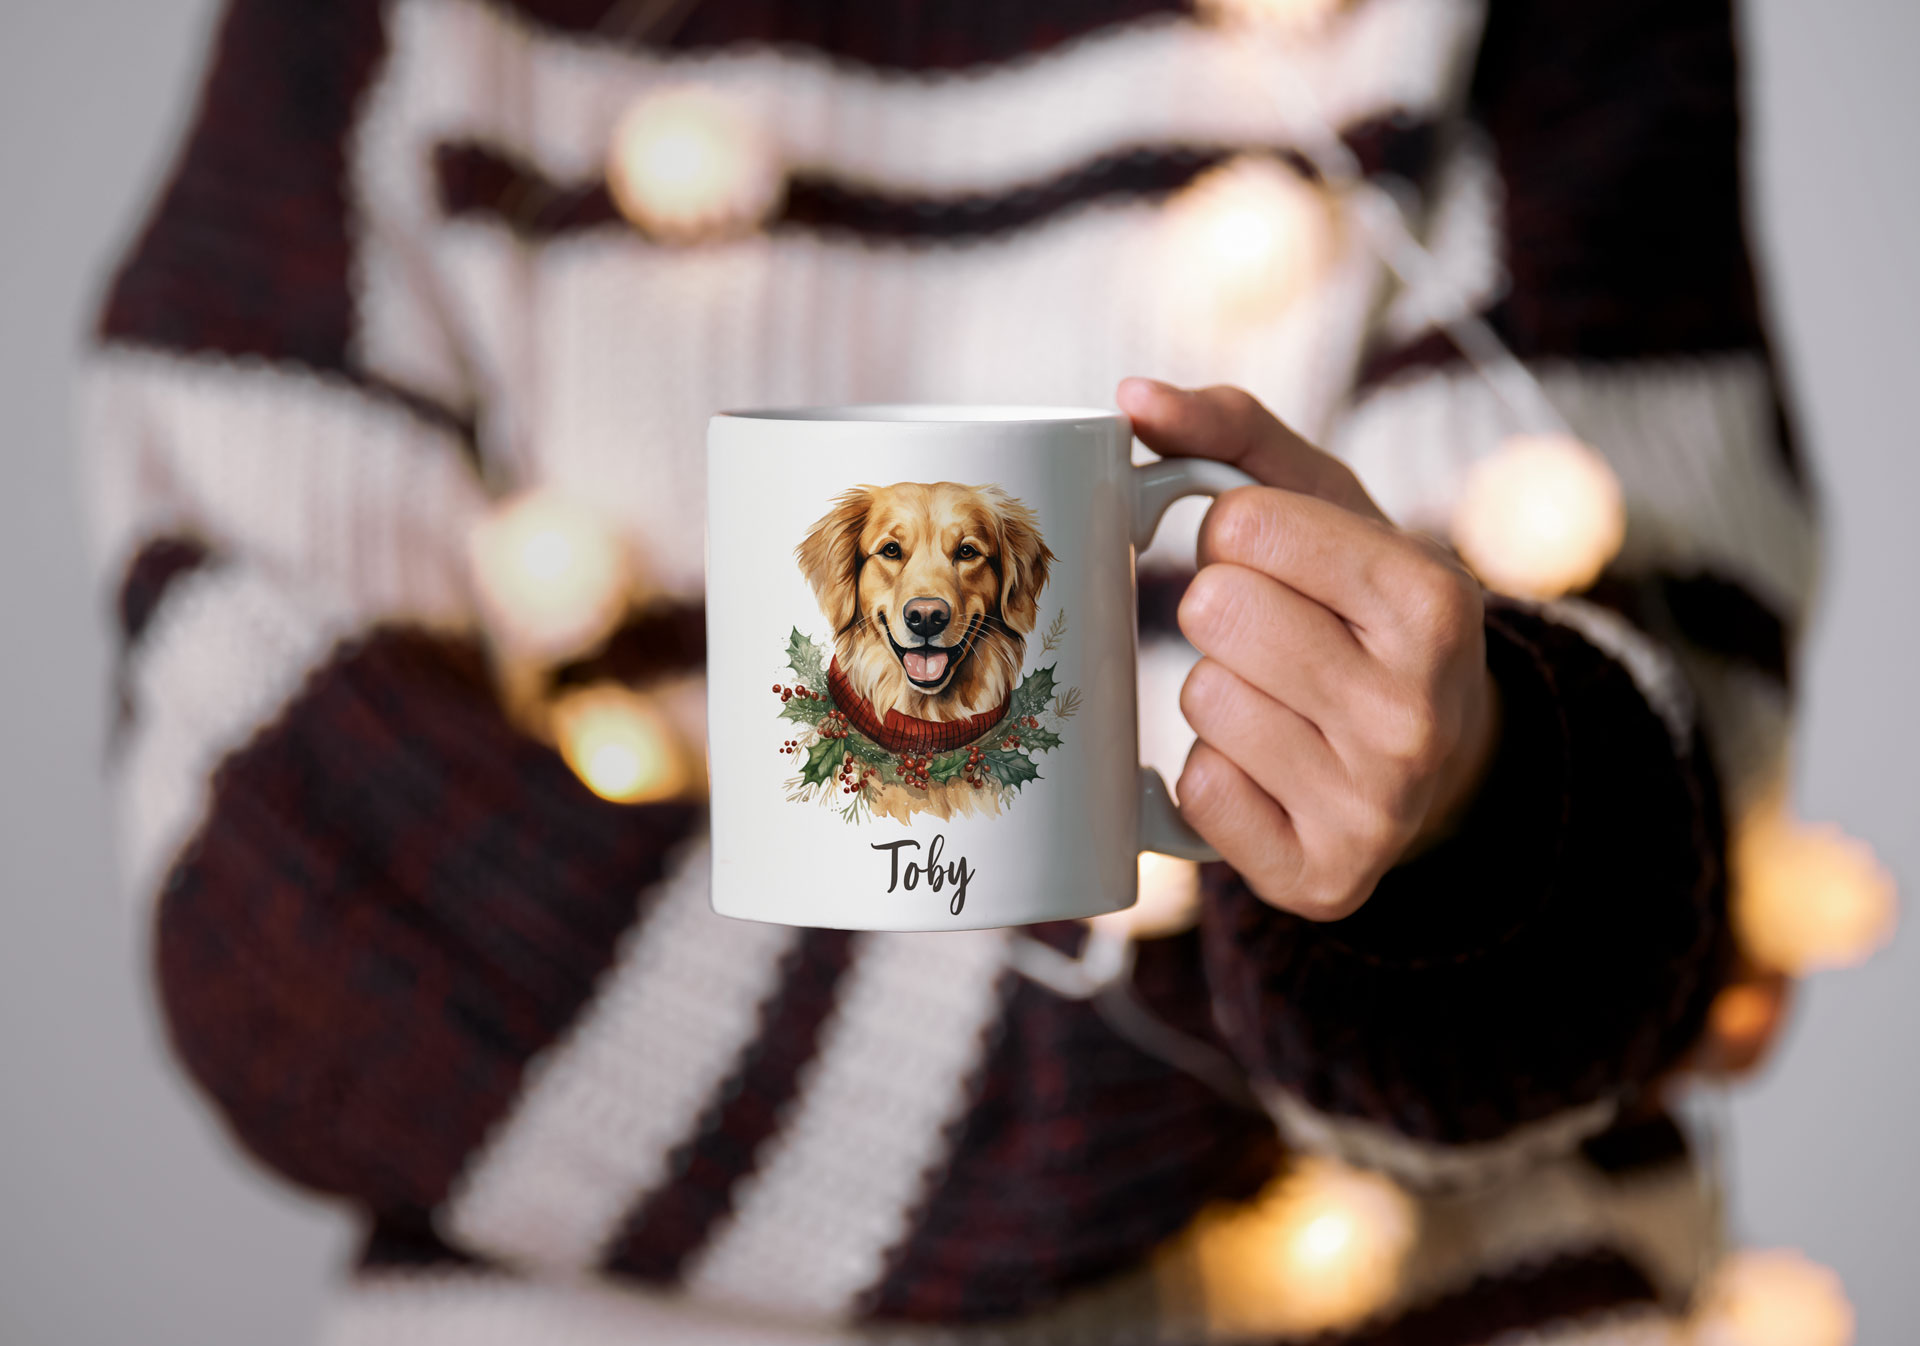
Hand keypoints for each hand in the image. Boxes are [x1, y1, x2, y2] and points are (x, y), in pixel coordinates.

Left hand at [1118, 378, 1500, 920]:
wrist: (1442, 755)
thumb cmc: (1362, 605)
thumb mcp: (1327, 503)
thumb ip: (1231, 430)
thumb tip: (1130, 398)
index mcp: (1435, 604)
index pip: (1241, 523)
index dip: (1234, 531)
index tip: (1276, 557)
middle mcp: (1418, 714)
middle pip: (1212, 612)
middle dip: (1221, 608)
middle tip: (1274, 632)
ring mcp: (1375, 809)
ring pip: (1201, 702)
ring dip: (1216, 692)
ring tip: (1281, 701)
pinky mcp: (1323, 879)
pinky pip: (1198, 794)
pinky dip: (1212, 775)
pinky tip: (1271, 770)